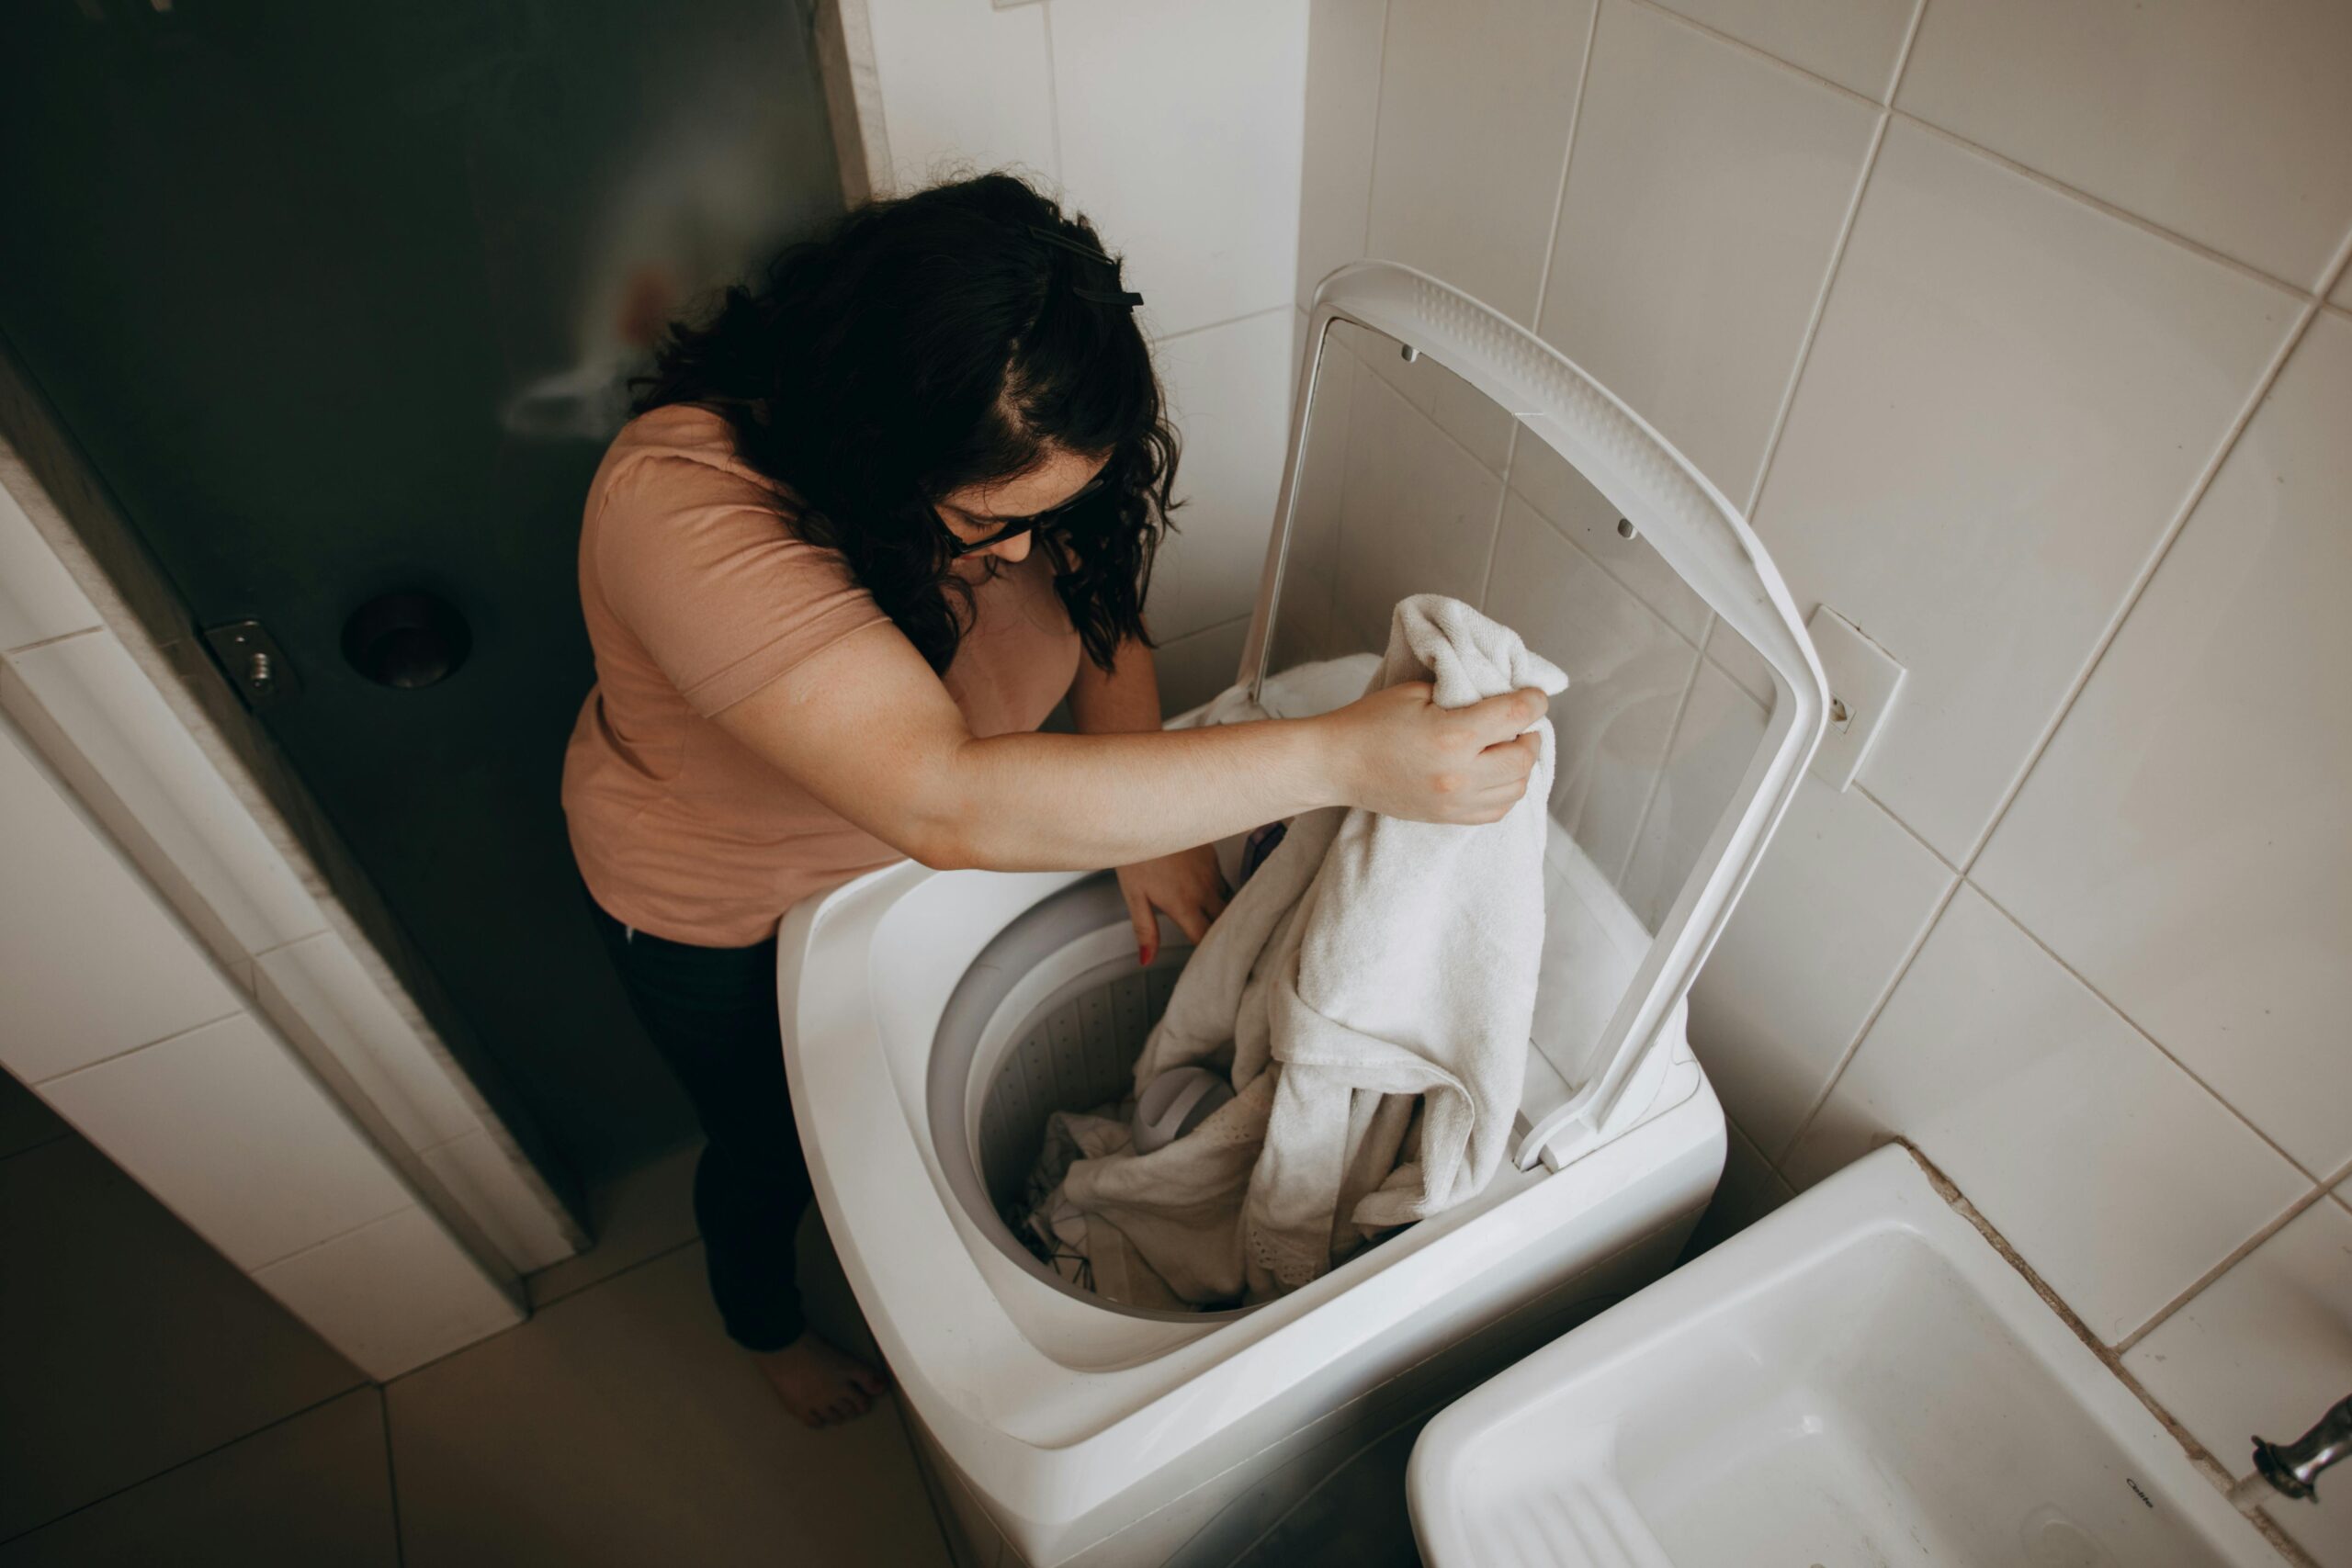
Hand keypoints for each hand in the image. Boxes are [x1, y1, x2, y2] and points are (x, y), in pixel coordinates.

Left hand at [1115, 843, 1229, 964]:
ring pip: (1223, 898)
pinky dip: (1212, 886)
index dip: (1209, 951)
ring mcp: (1210, 872)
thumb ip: (1146, 930)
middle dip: (1220, 931)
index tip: (1209, 958)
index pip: (1206, 937)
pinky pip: (1219, 878)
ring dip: (1216, 908)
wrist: (1145, 816)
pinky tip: (1197, 883)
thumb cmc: (1136, 855)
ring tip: (1205, 912)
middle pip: (1222, 920)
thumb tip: (1147, 958)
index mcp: (1184, 905)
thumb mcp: (1135, 896)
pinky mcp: (1212, 856)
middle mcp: (1203, 890)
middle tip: (1214, 940)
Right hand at [1314, 681, 1548, 823]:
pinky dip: (1506, 790)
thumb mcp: (1416, 691)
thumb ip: (1462, 693)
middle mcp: (1460, 774)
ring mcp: (1455, 802)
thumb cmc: (1370, 723)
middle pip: (1525, 757)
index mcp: (1453, 735)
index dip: (1535, 701)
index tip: (1535, 696)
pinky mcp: (1448, 818)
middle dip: (1530, 734)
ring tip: (1507, 747)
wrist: (1336, 765)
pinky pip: (1498, 810)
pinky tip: (1494, 773)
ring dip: (1521, 765)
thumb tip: (1498, 696)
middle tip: (1520, 722)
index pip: (1517, 715)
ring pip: (1517, 788)